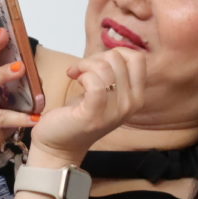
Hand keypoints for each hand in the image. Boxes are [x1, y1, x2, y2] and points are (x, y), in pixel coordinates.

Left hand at [28, 47, 145, 165]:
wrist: (59, 145)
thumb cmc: (78, 116)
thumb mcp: (104, 93)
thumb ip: (113, 75)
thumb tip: (112, 52)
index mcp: (136, 96)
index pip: (138, 59)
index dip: (115, 52)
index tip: (96, 63)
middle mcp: (131, 104)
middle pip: (120, 59)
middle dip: (96, 58)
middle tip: (81, 69)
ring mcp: (115, 110)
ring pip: (106, 67)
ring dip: (85, 64)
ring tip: (74, 73)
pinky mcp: (94, 114)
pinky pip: (95, 82)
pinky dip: (82, 74)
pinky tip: (74, 78)